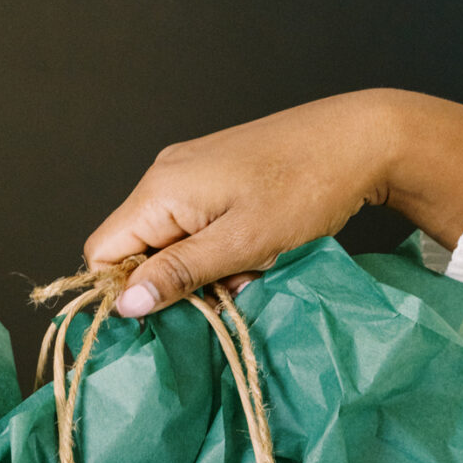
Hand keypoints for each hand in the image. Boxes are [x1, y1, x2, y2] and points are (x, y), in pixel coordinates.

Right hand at [83, 90, 462, 316]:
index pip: (103, 254)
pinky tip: (255, 256)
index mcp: (160, 191)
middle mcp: (165, 178)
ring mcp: (191, 176)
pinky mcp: (216, 180)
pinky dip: (221, 254)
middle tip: (222, 295)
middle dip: (173, 286)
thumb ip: (179, 274)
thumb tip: (127, 304)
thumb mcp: (241, 244)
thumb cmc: (304, 189)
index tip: (162, 320)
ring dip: (203, 274)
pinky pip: (197, 231)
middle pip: (136, 251)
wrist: (358, 142)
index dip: (122, 293)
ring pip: (171, 246)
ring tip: (248, 272)